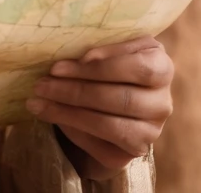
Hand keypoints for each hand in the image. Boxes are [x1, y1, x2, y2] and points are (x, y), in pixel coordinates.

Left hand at [27, 36, 172, 180]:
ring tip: (38, 101)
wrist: (111, 97)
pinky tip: (52, 116)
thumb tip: (81, 57)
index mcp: (161, 68)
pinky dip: (74, 130)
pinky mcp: (134, 152)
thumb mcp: (109, 48)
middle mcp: (162, 103)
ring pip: (109, 125)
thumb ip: (101, 49)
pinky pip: (102, 146)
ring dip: (68, 112)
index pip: (138, 68)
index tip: (59, 66)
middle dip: (74, 91)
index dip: (100, 67)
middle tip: (40, 84)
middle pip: (120, 98)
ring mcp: (151, 132)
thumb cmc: (108, 62)